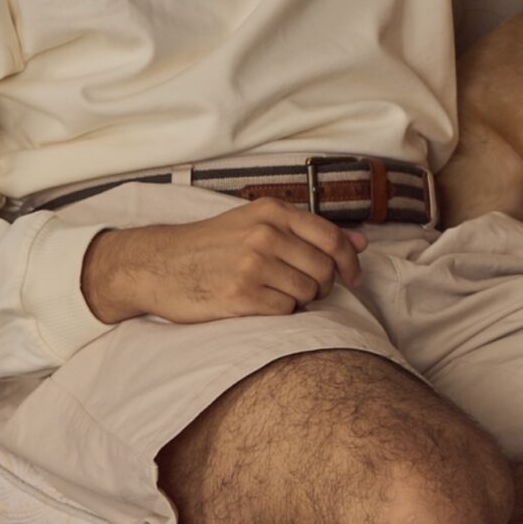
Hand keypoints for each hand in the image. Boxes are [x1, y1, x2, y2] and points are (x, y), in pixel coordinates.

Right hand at [80, 198, 368, 324]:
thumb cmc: (213, 244)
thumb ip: (310, 231)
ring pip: (307, 293)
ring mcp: (252, 265)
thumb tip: (363, 242)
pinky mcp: (240, 296)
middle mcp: (264, 234)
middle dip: (322, 286)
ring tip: (276, 293)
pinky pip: (285, 311)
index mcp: (270, 211)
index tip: (353, 277)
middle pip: (324, 270)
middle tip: (304, 288)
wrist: (159, 264)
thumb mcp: (257, 223)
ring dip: (300, 300)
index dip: (350, 261)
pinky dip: (280, 312)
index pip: (332, 237)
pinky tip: (261, 304)